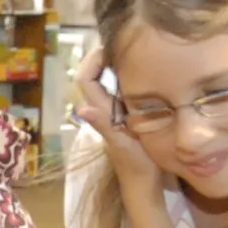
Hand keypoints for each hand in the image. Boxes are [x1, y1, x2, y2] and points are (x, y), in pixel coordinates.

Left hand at [73, 43, 163, 191]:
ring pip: (106, 83)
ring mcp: (115, 113)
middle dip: (102, 57)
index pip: (84, 80)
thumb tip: (82, 110)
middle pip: (93, 77)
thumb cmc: (137, 166)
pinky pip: (120, 92)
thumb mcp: (123, 145)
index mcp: (102, 112)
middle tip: (123, 41)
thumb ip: (105, 126)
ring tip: (133, 50)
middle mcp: (105, 110)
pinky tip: (143, 71)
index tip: (109, 46)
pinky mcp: (126, 118)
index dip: (91, 61)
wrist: (145, 186)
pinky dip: (126, 77)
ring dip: (113, 65)